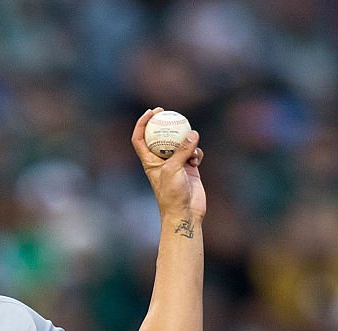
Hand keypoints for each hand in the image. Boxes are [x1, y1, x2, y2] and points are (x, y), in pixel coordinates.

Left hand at [132, 107, 205, 224]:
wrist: (185, 212)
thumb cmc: (172, 193)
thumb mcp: (174, 169)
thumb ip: (182, 150)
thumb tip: (192, 133)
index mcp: (149, 161)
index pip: (140, 139)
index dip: (142, 124)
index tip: (151, 112)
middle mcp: (161, 161)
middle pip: (160, 137)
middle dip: (164, 123)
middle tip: (169, 111)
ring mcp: (176, 164)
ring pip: (180, 143)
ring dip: (186, 141)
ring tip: (191, 147)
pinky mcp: (190, 168)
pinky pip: (194, 152)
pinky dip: (197, 152)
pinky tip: (197, 158)